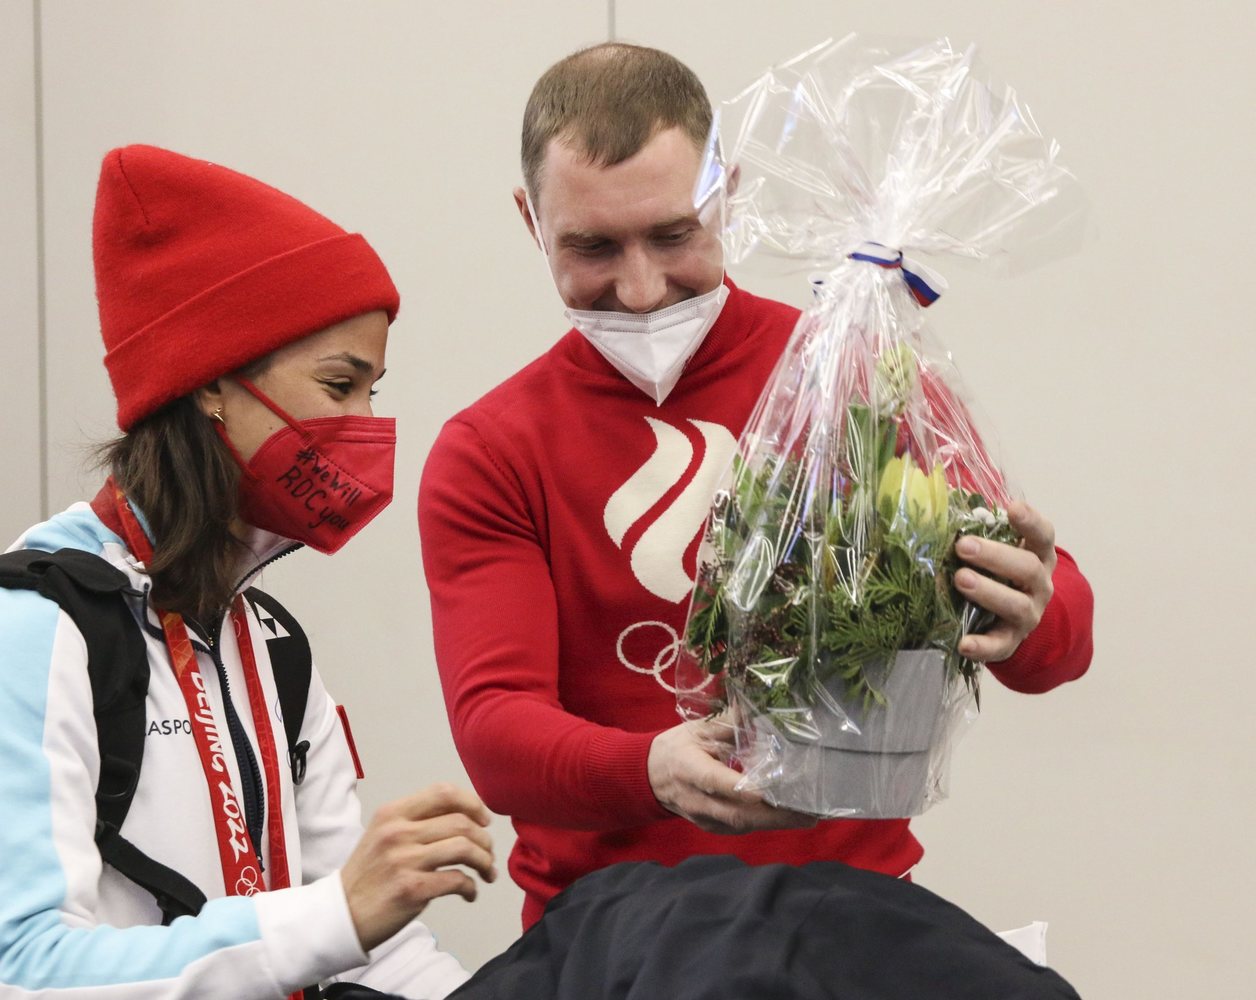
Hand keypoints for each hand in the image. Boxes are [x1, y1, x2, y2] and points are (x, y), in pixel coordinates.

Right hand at [340, 784, 495, 951]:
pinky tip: (470, 892)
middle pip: (461, 822)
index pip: (443, 793)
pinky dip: (471, 887)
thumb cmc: (369, 875)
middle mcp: (398, 832)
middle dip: (484, 838)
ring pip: (464, 848)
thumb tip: (464, 815)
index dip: (472, 803)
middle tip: (487, 852)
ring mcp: (404, 860)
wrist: (341, 914)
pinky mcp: (412, 889)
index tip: (484, 819)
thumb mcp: (383, 834)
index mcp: (392, 813)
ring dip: (484, 861)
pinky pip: (458, 880)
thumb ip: (417, 821)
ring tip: (486, 872)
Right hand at [648, 719, 817, 834]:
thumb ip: (728, 722)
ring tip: (809, 814)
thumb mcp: (698, 729)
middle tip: (810, 811)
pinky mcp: (714, 828)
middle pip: (738, 813)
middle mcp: (697, 800)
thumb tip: (758, 707)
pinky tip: (789, 815)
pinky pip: (742, 828)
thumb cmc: (676, 748)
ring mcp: (705, 818)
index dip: (744, 789)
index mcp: (690, 770)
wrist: (649, 777)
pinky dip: (766, 823)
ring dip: (777, 822)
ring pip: (743, 825)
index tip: (771, 791)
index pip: (718, 782)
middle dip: (776, 815)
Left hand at [954, 500, 1056, 662]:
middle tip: (963, 546)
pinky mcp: (1011, 641)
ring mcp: (1029, 614)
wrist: (1011, 618)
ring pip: (1017, 605)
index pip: (1043, 535)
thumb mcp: (994, 548)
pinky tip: (963, 643)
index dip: (1030, 522)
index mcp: (1037, 555)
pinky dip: (982, 646)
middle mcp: (1039, 584)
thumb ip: (975, 527)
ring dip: (988, 592)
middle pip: (1027, 568)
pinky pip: (1000, 646)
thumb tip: (936, 497)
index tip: (1012, 508)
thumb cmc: (996, 571)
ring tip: (961, 580)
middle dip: (995, 556)